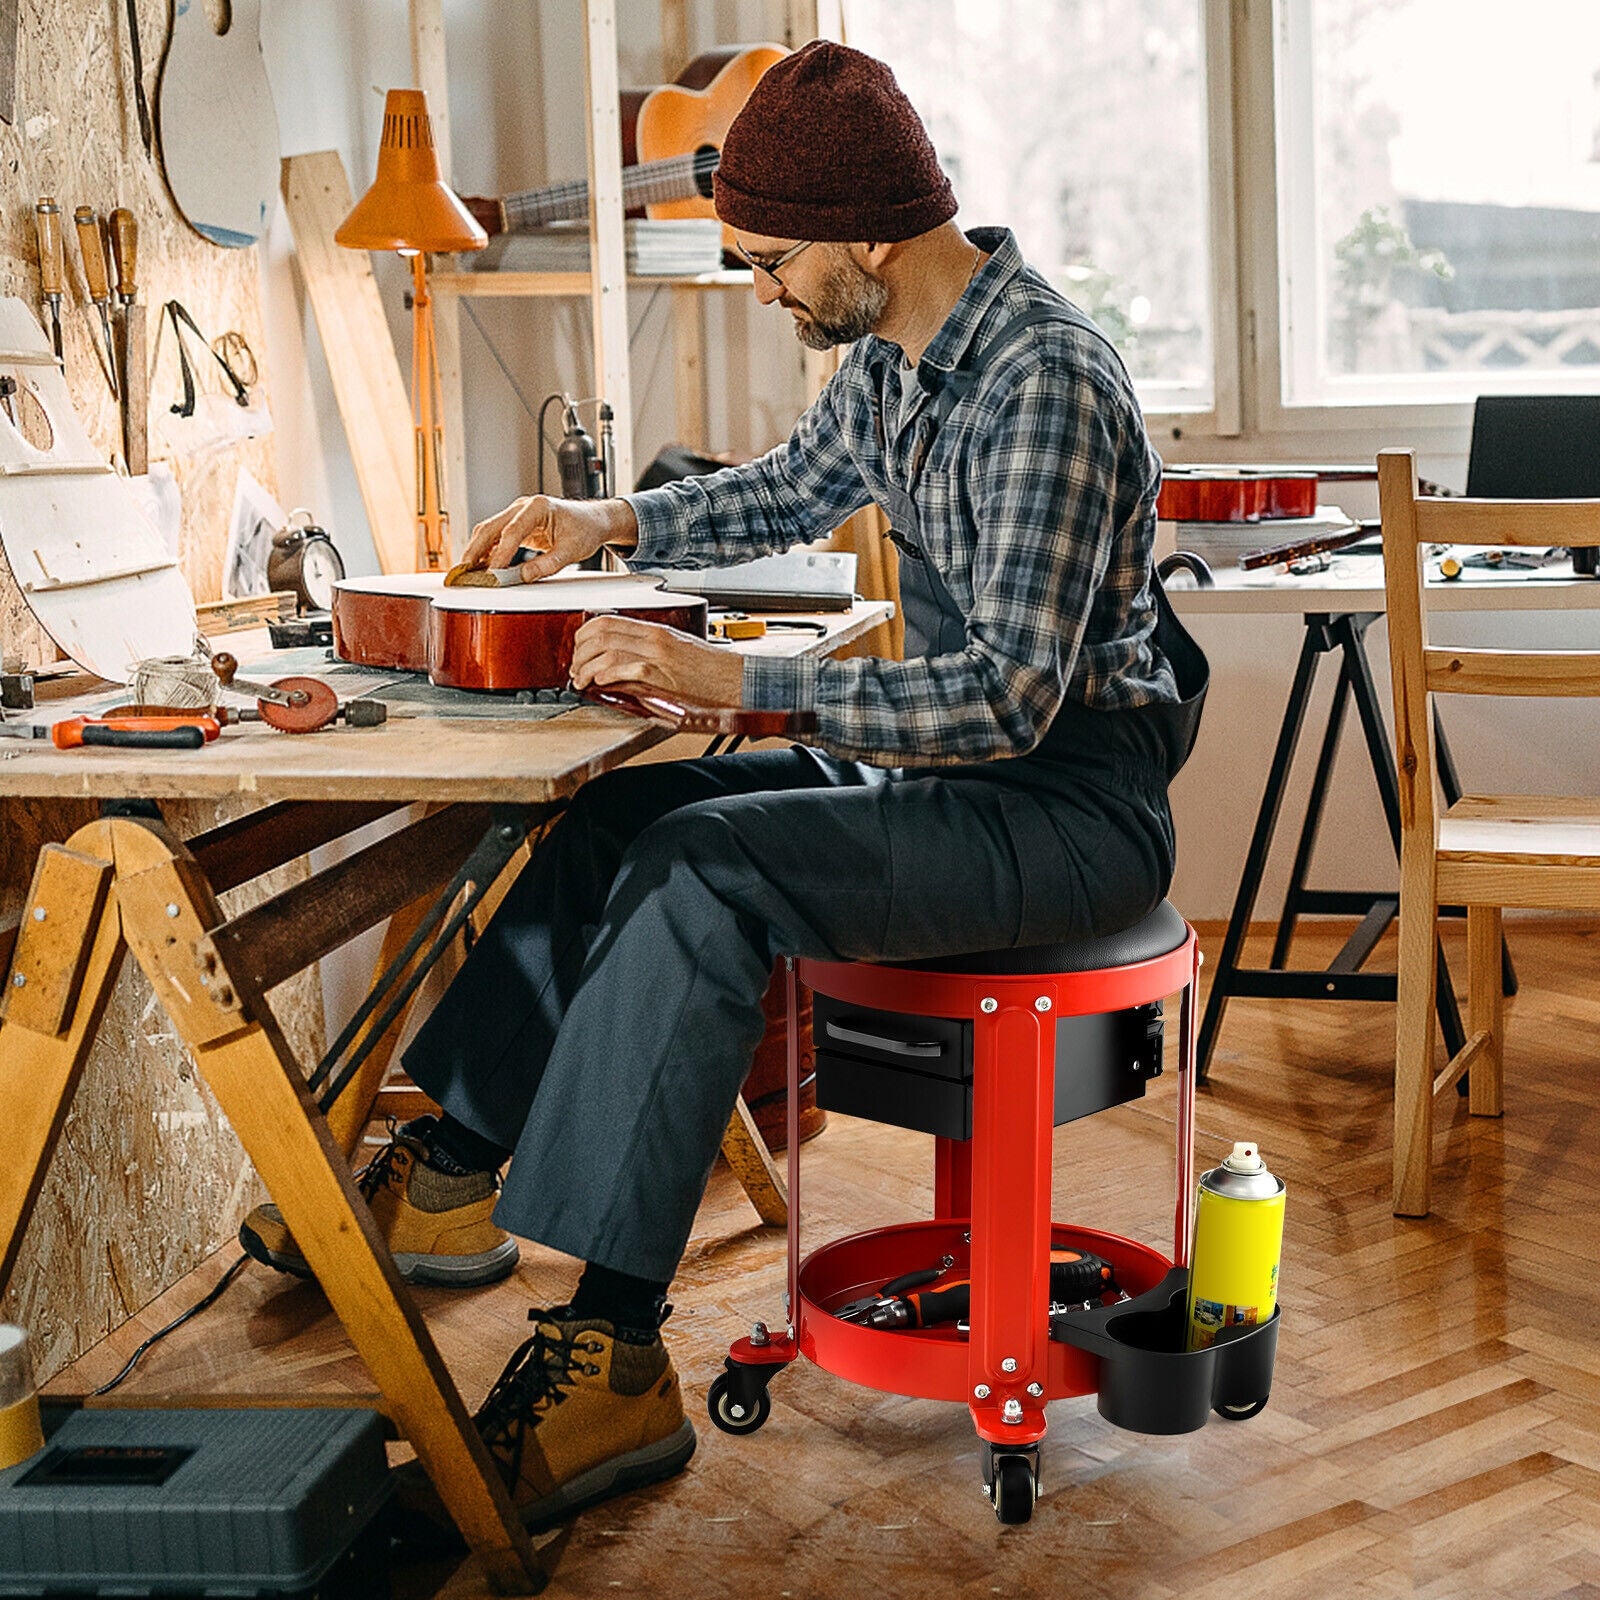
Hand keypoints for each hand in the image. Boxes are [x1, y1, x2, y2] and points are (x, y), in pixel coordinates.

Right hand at [458, 496, 637, 583]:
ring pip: (489, 531)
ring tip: (467, 572)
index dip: (501, 554)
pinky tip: (479, 567)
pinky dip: (486, 551)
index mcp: (539, 507)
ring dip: (476, 551)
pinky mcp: (516, 524)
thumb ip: (547, 565)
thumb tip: (521, 577)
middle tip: (464, 571)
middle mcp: (524, 506)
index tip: (493, 573)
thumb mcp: (571, 551)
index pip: (513, 531)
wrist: (593, 521)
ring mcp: (518, 514)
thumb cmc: (585, 530)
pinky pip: (496, 537)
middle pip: (491, 527)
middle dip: (475, 550)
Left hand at [570, 615, 744, 707]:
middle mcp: (655, 639)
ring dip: (587, 667)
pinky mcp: (664, 676)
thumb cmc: (711, 671)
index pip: (607, 621)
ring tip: (583, 680)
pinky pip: (628, 668)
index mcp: (656, 631)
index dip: (584, 635)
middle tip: (576, 670)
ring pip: (608, 650)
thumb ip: (649, 652)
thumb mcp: (677, 652)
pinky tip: (600, 682)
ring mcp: (659, 656)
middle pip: (601, 633)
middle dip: (579, 653)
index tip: (578, 652)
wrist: (737, 680)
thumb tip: (619, 662)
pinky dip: (608, 675)